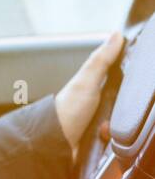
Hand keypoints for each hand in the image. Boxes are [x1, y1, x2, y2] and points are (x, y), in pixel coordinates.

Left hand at [54, 31, 124, 163]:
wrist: (53, 144)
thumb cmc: (66, 110)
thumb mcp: (86, 81)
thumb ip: (101, 60)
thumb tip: (116, 35)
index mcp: (92, 86)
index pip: (118, 81)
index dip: (124, 86)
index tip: (124, 90)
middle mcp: (94, 103)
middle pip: (120, 106)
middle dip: (118, 112)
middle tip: (107, 113)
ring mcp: (95, 122)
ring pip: (118, 124)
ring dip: (111, 127)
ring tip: (100, 128)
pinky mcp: (96, 140)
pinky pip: (112, 140)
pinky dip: (108, 140)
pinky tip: (99, 138)